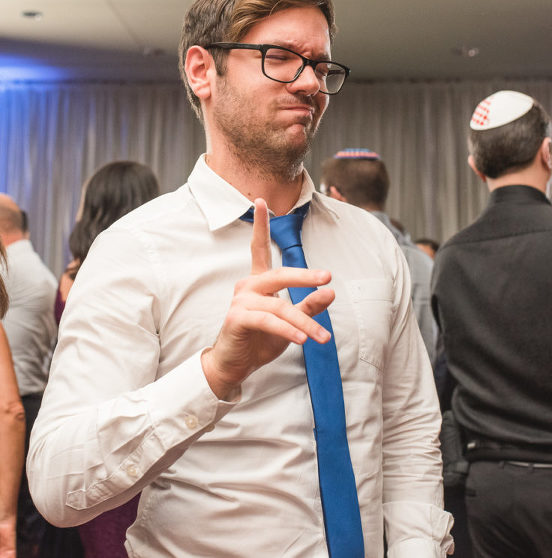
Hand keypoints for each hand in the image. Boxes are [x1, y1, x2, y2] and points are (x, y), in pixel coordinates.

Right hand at [202, 198, 334, 399]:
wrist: (235, 365)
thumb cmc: (260, 340)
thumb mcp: (291, 322)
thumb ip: (308, 306)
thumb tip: (330, 291)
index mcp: (258, 282)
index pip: (258, 248)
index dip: (260, 225)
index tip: (260, 201)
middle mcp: (247, 286)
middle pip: (279, 274)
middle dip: (304, 276)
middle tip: (327, 277)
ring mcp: (241, 301)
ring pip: (280, 307)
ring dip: (305, 323)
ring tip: (324, 338)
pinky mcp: (237, 318)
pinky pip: (270, 321)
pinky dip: (289, 331)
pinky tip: (303, 339)